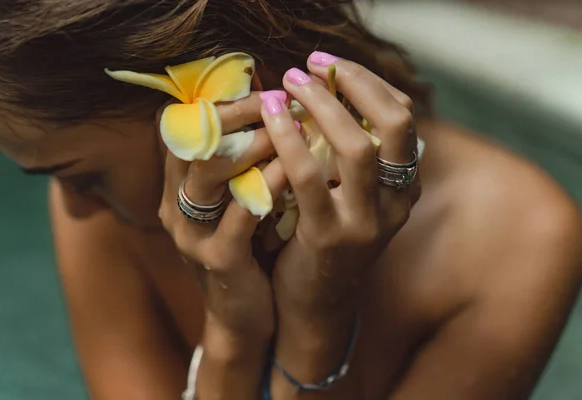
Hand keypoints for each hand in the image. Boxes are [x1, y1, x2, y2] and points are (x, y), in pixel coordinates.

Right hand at [157, 92, 286, 397]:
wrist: (243, 317)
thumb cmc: (249, 247)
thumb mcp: (238, 199)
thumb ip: (243, 160)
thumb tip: (271, 105)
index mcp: (178, 187)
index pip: (184, 128)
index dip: (219, 102)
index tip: (260, 87)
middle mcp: (176, 207)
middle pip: (191, 143)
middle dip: (233, 115)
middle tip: (274, 99)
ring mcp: (193, 236)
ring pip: (208, 175)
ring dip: (249, 145)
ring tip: (285, 126)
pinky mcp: (218, 261)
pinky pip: (239, 216)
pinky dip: (265, 186)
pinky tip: (292, 170)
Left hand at [260, 54, 419, 392]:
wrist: (314, 304)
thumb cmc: (324, 238)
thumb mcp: (348, 194)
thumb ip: (347, 153)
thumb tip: (324, 93)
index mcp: (403, 185)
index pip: (403, 117)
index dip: (369, 83)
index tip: (331, 65)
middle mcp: (396, 202)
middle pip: (394, 125)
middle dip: (354, 84)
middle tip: (311, 64)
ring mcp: (366, 222)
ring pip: (356, 147)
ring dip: (321, 105)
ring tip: (286, 83)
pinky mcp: (328, 238)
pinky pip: (309, 178)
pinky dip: (289, 141)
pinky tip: (271, 119)